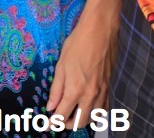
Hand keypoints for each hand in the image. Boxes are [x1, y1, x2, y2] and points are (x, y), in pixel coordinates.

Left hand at [45, 12, 116, 129]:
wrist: (100, 30)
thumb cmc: (78, 44)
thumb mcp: (61, 65)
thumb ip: (56, 89)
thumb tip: (50, 107)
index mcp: (75, 90)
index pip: (61, 116)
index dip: (51, 123)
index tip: (44, 124)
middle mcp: (90, 95)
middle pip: (79, 123)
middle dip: (66, 124)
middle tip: (57, 117)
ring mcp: (102, 92)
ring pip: (93, 118)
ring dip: (81, 120)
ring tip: (71, 113)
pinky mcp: (109, 87)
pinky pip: (103, 109)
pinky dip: (95, 113)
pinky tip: (87, 107)